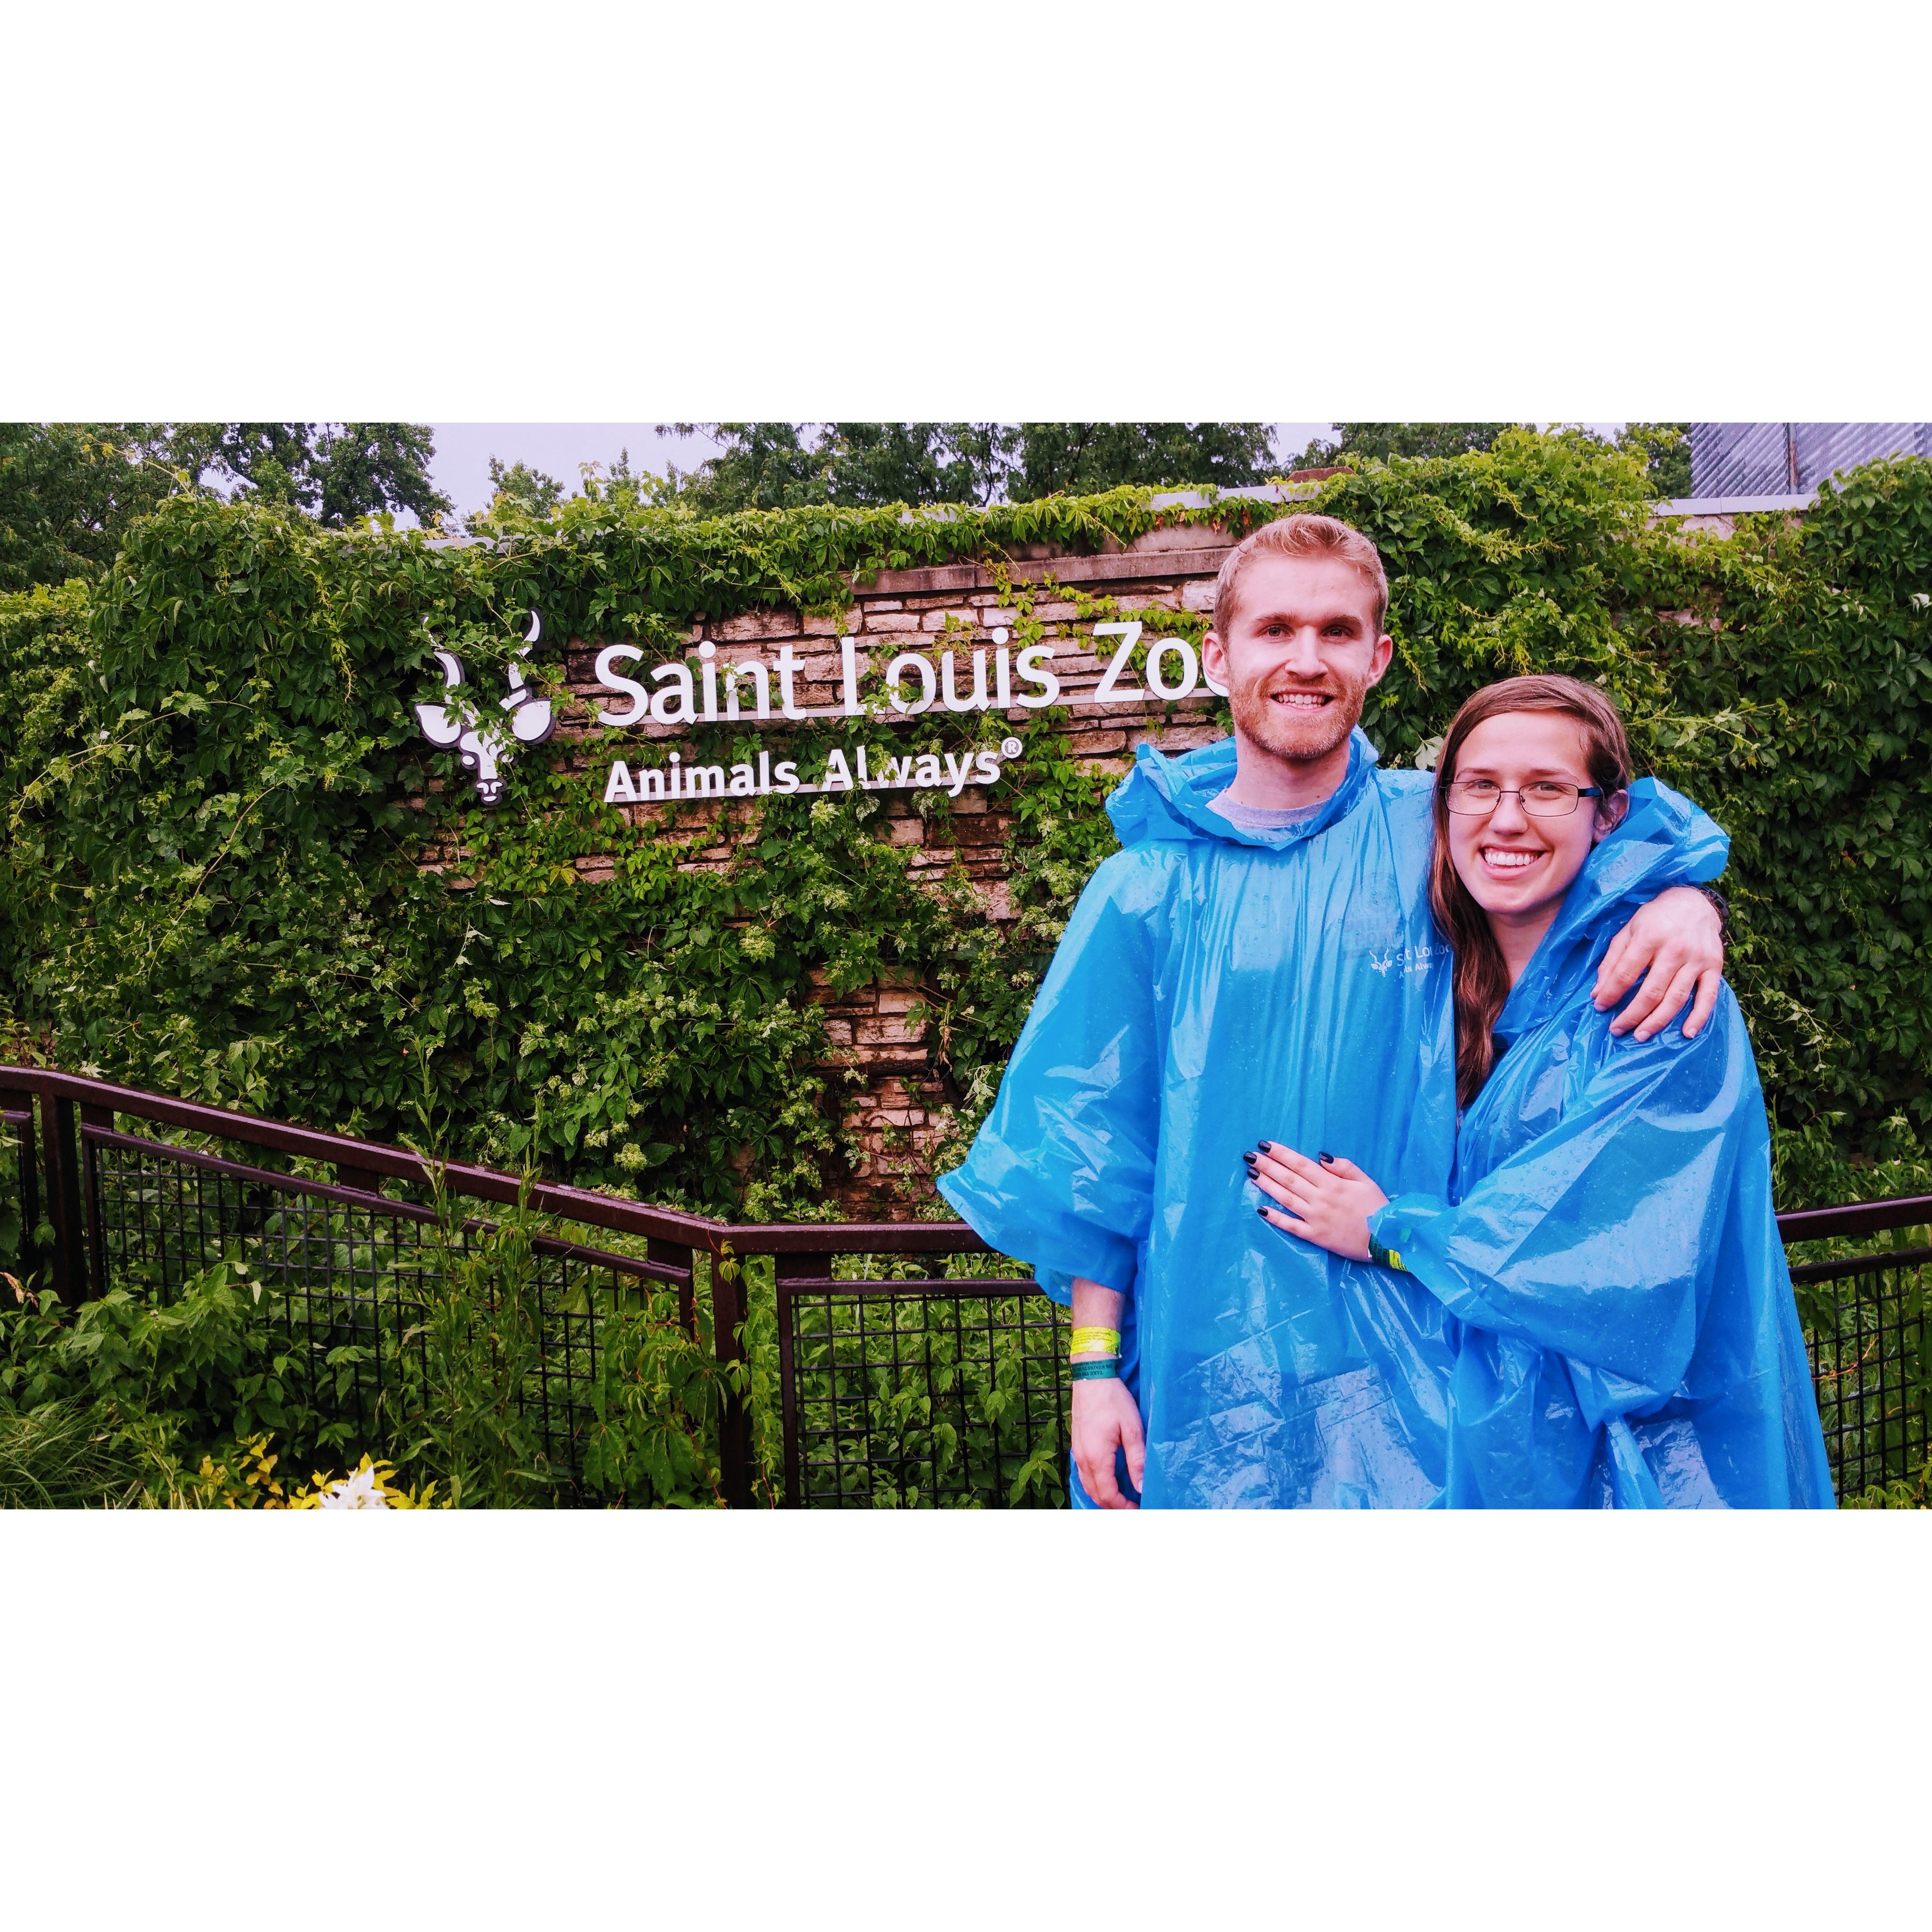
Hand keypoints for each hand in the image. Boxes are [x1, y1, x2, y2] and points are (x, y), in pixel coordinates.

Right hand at [1072, 1377, 1145, 1508]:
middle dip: (1113, 1507)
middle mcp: (1083, 1459)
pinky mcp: (1077, 1445)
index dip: (1123, 1507)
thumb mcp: (1131, 1428)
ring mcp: (1077, 1452)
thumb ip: (1137, 1460)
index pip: (1108, 1495)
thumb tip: (1142, 1487)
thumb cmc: (1113, 1399)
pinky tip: (1108, 1483)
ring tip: (1123, 1501)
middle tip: (1133, 1509)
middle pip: (1095, 1495)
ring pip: (1087, 1486)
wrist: (1092, 1375)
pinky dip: (1096, 1485)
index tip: (1139, 1510)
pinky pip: (1084, 1474)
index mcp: (1097, 1457)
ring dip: (1104, 1498)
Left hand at [1250, 1144, 1387, 1260]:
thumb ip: (1344, 1167)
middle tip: (1249, 1156)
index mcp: (1332, 1183)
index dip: (1281, 1153)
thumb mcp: (1366, 1181)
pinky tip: (1260, 1209)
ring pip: (1285, 1199)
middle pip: (1288, 1179)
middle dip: (1267, 1165)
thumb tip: (1320, 1156)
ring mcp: (1315, 1218)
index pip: (1301, 1164)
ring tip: (1251, 1174)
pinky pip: (1291, 1226)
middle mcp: (1320, 1199)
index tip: (1265, 1145)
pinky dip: (1275, 1217)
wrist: (1385, 1239)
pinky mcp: (1314, 1235)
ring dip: (1267, 1185)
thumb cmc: (1376, 1208)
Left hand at [1594, 885, 1723, 1040]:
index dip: (1610, 994)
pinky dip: (1699, 1017)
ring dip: (1657, 1021)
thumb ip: (1611, 961)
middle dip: (1632, 1015)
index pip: (1625, 974)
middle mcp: (1674, 950)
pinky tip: (1687, 1033)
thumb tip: (1596, 992)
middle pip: (1651, 991)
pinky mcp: (1714, 967)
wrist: (1695, 903)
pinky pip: (1708, 996)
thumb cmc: (1655, 918)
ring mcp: (1696, 960)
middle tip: (1617, 1030)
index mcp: (1649, 938)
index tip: (1600, 1007)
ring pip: (1676, 998)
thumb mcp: (1628, 931)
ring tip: (1641, 1035)